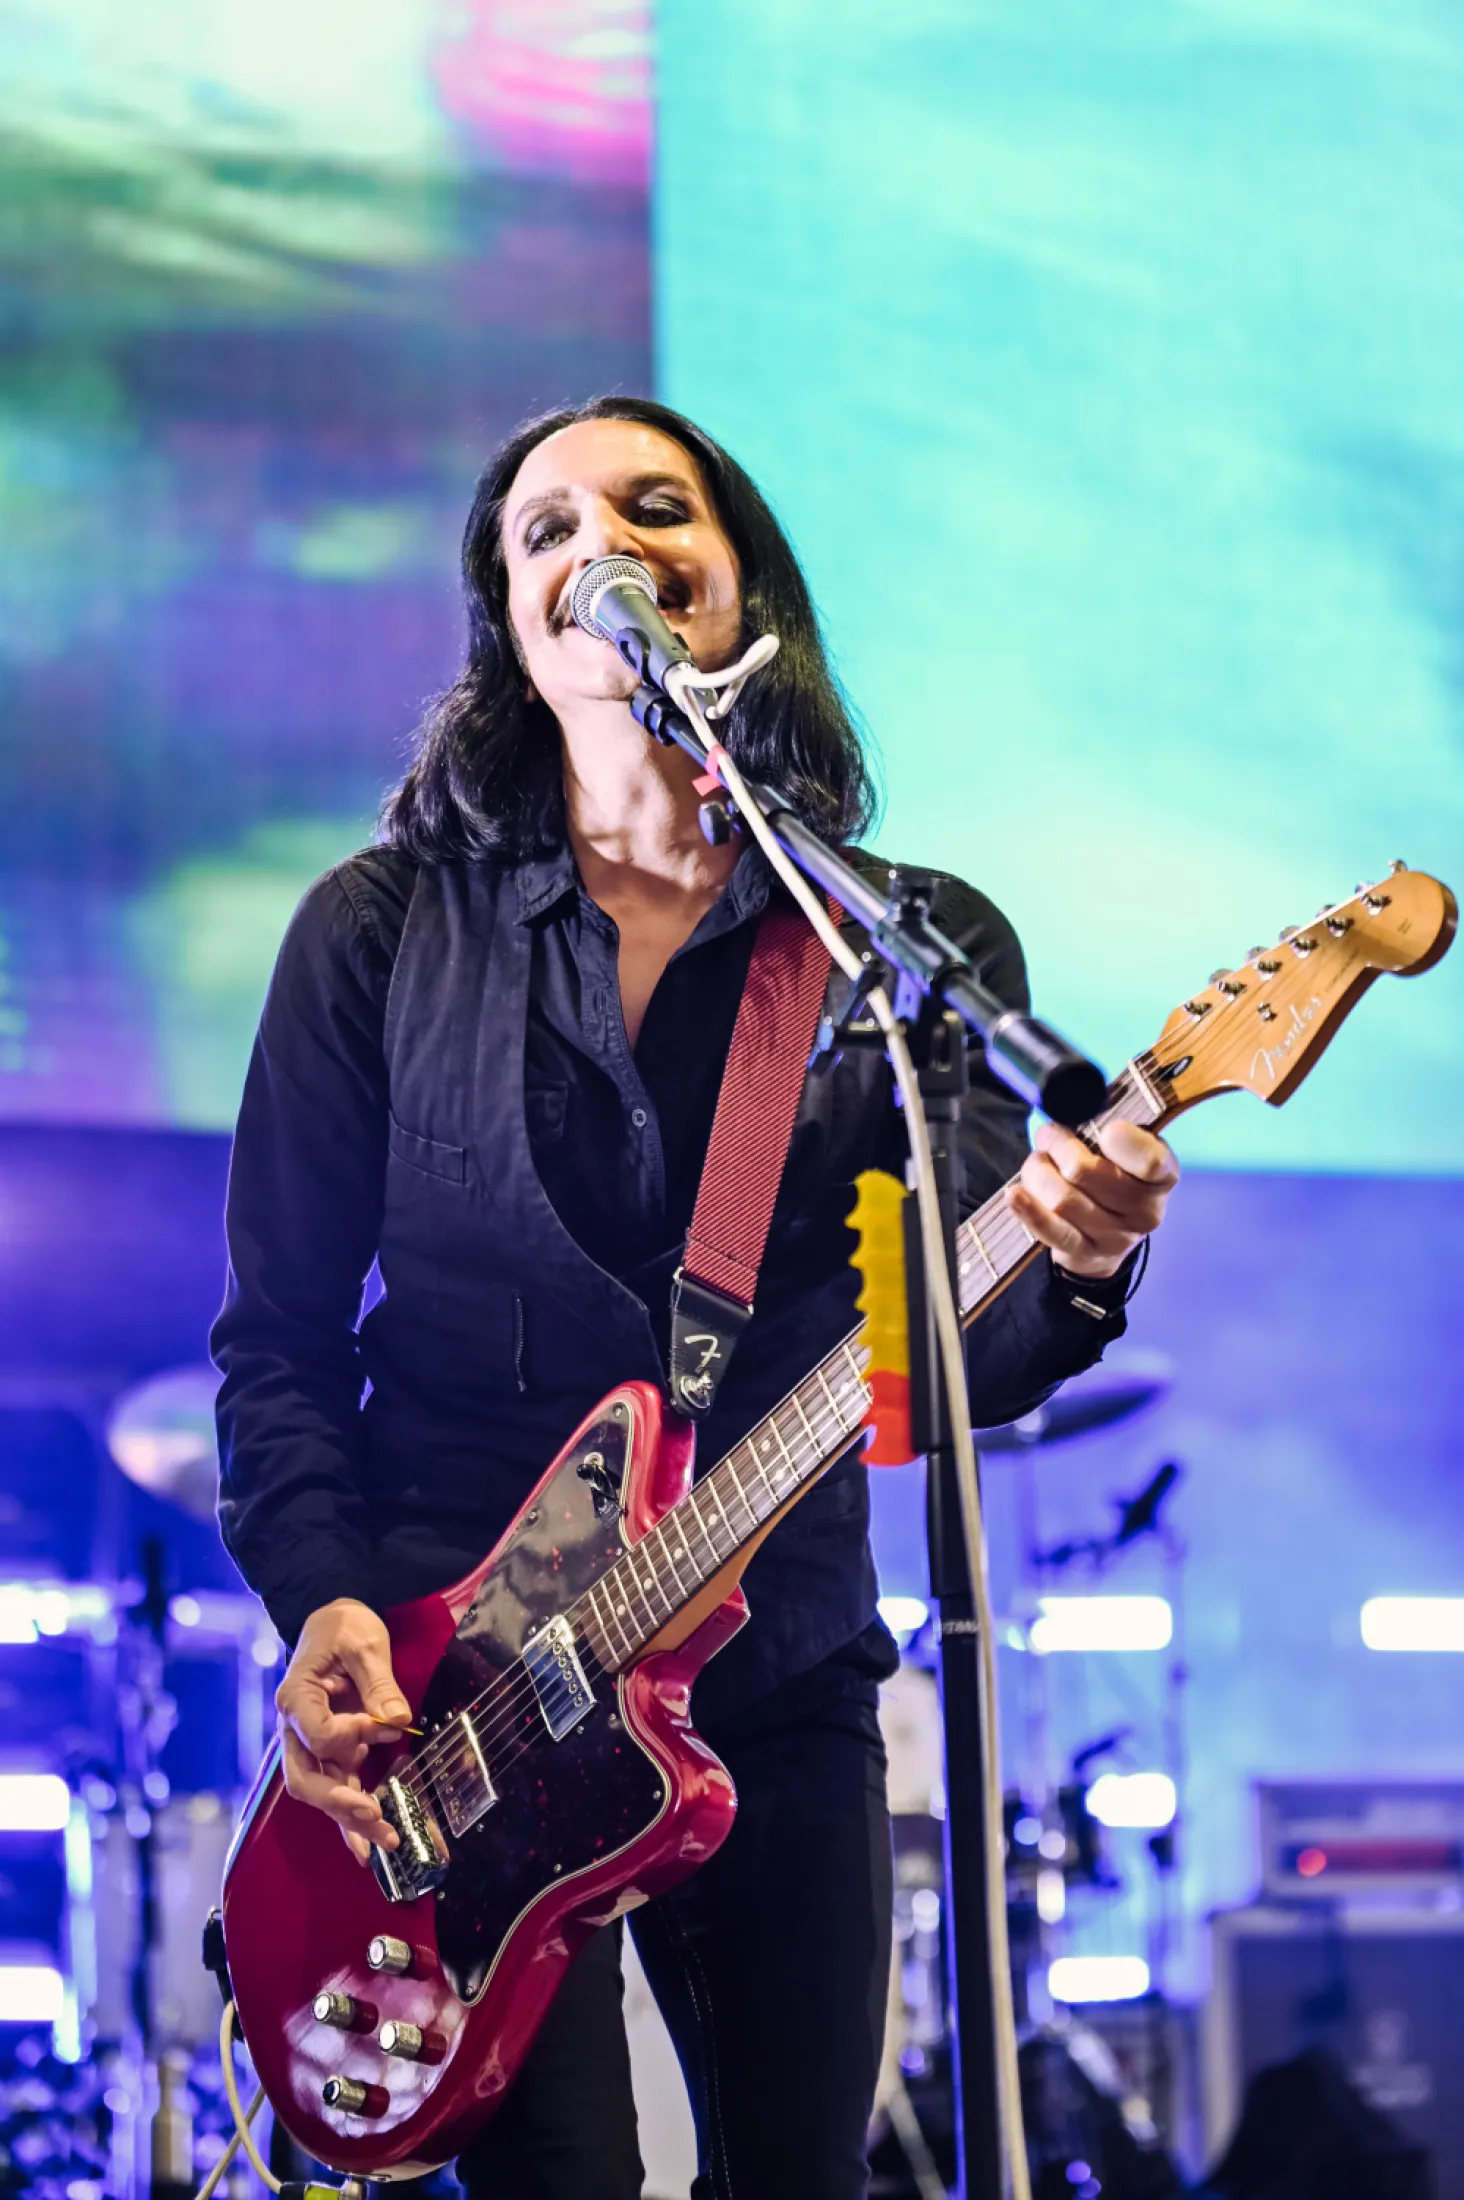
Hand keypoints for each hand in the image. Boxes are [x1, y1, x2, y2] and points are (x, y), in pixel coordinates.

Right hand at [275, 1598, 410, 1864]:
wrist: (334, 1622)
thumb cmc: (344, 1627)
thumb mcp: (365, 1644)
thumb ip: (379, 1683)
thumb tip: (398, 1721)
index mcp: (297, 1697)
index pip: (317, 1734)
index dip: (351, 1735)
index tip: (382, 1725)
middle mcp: (295, 1728)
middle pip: (305, 1778)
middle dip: (339, 1801)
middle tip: (374, 1814)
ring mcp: (310, 1744)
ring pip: (321, 1792)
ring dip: (349, 1819)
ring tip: (383, 1843)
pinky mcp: (330, 1753)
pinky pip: (336, 1790)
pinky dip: (350, 1818)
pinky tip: (367, 1846)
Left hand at [1009, 1118, 1177, 1280]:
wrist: (1110, 1236)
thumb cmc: (1117, 1175)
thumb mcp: (1128, 1149)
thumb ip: (1112, 1128)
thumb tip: (1077, 1104)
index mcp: (1163, 1176)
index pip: (1150, 1161)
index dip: (1124, 1142)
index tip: (1107, 1130)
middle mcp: (1145, 1211)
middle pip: (1086, 1172)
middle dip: (1058, 1146)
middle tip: (1050, 1136)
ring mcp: (1115, 1237)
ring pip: (1061, 1198)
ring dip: (1039, 1172)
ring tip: (1039, 1163)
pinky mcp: (1084, 1253)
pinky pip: (1051, 1230)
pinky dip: (1029, 1209)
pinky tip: (1014, 1194)